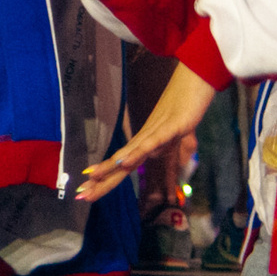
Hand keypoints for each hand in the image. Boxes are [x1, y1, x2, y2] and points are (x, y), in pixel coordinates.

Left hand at [77, 63, 218, 198]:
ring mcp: (155, 132)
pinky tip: (124, 162)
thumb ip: (183, 149)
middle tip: (80, 195)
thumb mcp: (185, 135)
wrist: (197, 80)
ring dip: (111, 167)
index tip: (87, 193)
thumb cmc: (188, 106)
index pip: (123, 166)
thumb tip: (184, 162)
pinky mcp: (170, 127)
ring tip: (92, 178)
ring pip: (130, 153)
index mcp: (146, 143)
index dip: (106, 180)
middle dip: (101, 181)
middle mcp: (145, 138)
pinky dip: (137, 153)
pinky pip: (151, 142)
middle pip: (120, 163)